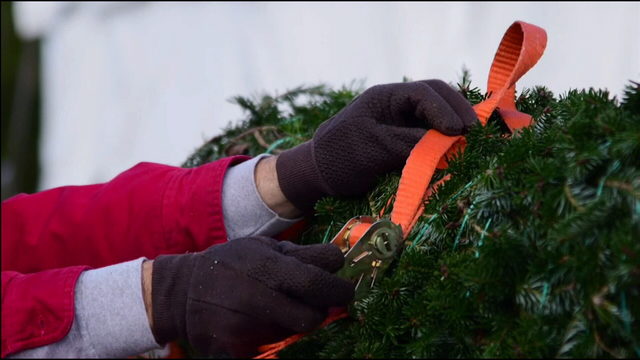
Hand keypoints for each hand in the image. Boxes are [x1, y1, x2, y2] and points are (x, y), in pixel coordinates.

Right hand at [146, 237, 353, 356]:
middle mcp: (257, 296)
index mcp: (267, 266)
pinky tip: (261, 324)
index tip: (340, 286)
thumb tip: (337, 260)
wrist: (181, 293)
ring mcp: (245, 326)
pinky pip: (271, 348)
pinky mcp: (234, 349)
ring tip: (278, 307)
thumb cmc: (231, 264)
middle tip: (316, 302)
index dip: (337, 285)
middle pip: (314, 315)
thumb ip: (299, 255)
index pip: (320, 281)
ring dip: (295, 321)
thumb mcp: (261, 247)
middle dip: (321, 309)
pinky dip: (273, 337)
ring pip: (294, 332)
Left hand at [275, 79, 477, 211]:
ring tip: (471, 142)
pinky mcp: (403, 140)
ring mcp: (400, 122)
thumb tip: (448, 143)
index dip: (445, 109)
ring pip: (436, 116)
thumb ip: (409, 143)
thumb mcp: (373, 149)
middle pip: (436, 98)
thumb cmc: (339, 158)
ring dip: (453, 126)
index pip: (424, 93)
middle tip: (475, 132)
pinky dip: (444, 141)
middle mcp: (396, 105)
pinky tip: (455, 151)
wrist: (317, 176)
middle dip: (457, 112)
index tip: (458, 131)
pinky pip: (429, 135)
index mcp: (384, 97)